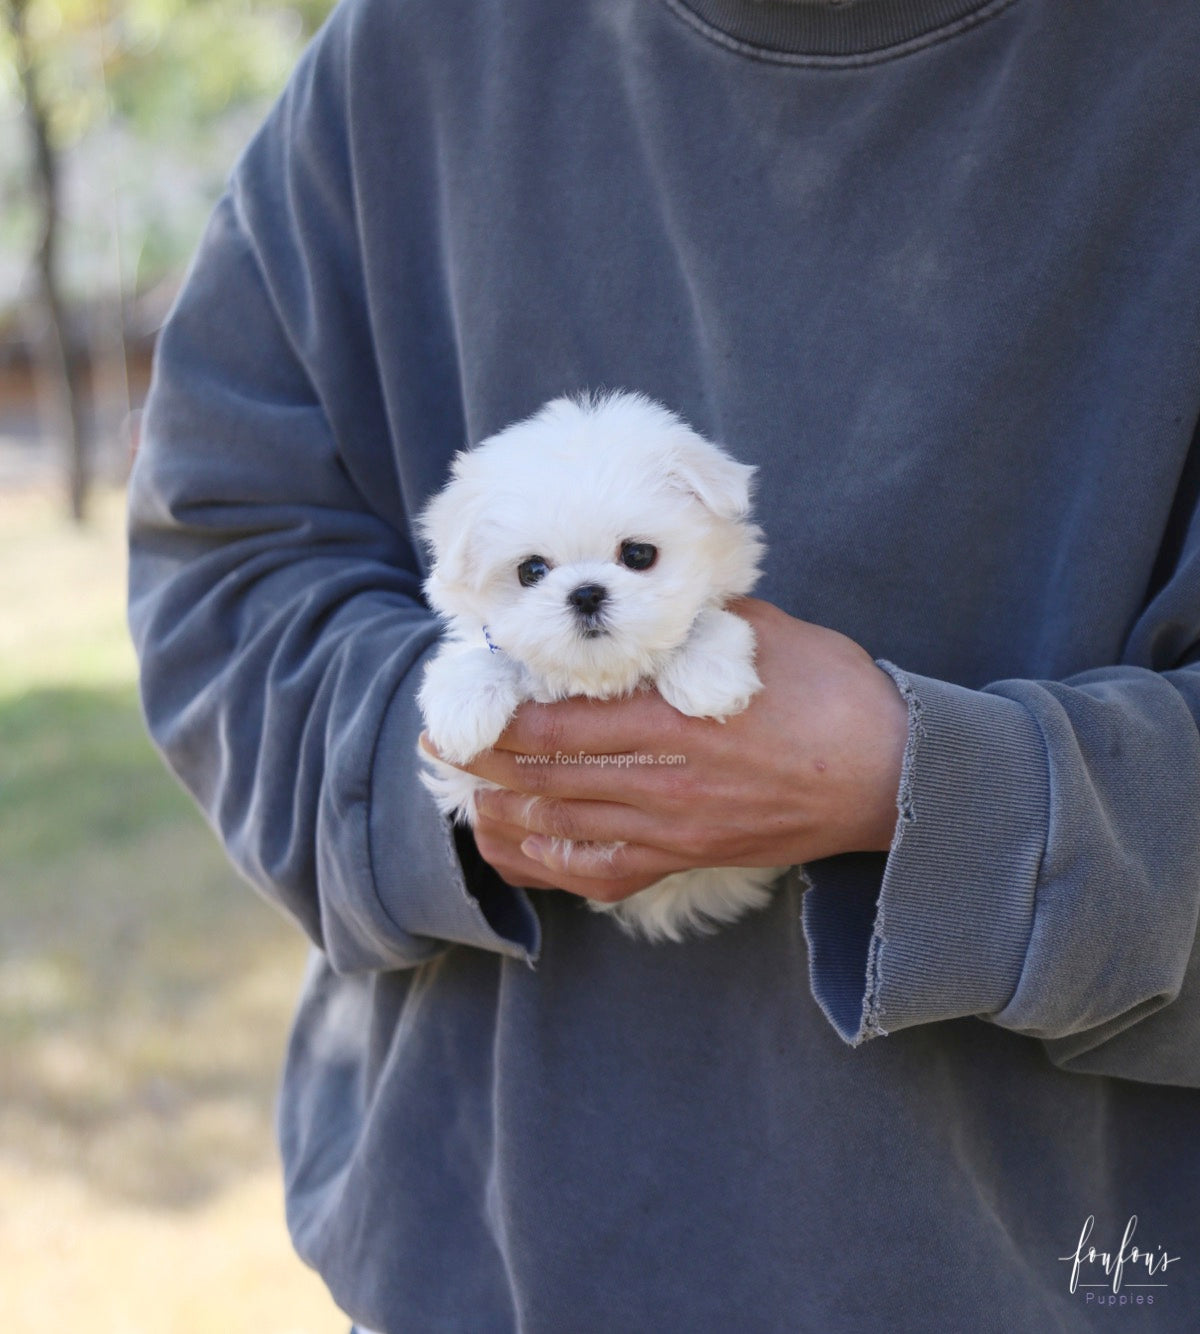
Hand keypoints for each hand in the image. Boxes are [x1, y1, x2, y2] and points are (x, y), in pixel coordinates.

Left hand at [422, 598, 907, 903]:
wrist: (897, 777)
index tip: (470, 697)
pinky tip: (525, 848)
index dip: (503, 715)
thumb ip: (690, 627)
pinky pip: (604, 873)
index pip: (561, 724)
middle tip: (443, 743)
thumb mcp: (763, 637)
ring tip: (468, 793)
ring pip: (565, 828)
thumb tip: (642, 612)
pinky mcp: (691, 858)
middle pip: (548, 778)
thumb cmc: (837, 696)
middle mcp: (666, 784)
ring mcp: (676, 830)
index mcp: (677, 721)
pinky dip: (554, 864)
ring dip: (505, 812)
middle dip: (485, 762)